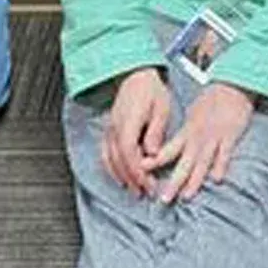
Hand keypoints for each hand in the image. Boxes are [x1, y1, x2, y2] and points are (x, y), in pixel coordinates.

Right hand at [102, 67, 172, 195]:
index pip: (129, 154)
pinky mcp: (109, 130)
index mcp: (128, 122)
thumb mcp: (161, 108)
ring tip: (134, 189)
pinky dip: (112, 168)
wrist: (136, 75)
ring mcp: (109, 129)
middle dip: (132, 179)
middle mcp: (114, 128)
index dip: (138, 172)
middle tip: (144, 192)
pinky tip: (120, 176)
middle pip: (119, 161)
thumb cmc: (151, 89)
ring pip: (110, 159)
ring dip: (122, 177)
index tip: (148, 183)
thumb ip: (156, 132)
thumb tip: (152, 154)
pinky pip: (106, 153)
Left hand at [142, 82, 255, 202]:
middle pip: (184, 164)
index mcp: (187, 132)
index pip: (168, 151)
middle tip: (163, 200)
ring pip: (202, 163)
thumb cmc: (211, 101)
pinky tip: (216, 179)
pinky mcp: (230, 136)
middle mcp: (198, 138)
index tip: (142, 172)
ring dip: (194, 180)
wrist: (231, 87)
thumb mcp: (192, 116)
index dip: (154, 162)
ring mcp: (214, 138)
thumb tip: (172, 149)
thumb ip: (184, 134)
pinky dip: (220, 165)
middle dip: (173, 183)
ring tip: (186, 196)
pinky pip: (225, 154)